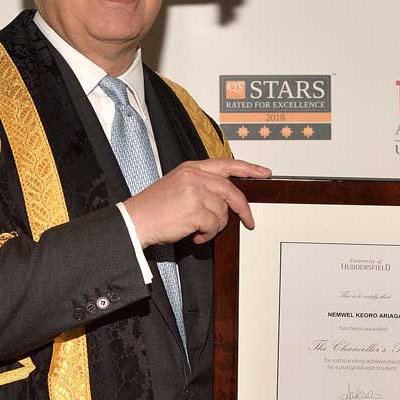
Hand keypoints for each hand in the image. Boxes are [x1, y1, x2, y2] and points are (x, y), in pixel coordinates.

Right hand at [123, 158, 270, 245]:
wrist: (135, 221)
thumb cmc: (154, 207)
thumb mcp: (178, 184)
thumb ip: (202, 184)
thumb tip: (226, 197)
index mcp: (192, 168)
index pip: (227, 164)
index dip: (249, 168)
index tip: (264, 173)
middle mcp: (195, 177)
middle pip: (232, 191)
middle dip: (243, 209)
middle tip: (249, 220)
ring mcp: (195, 193)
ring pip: (223, 212)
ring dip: (214, 226)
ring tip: (198, 229)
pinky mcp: (195, 211)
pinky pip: (214, 226)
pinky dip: (207, 235)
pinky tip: (194, 235)